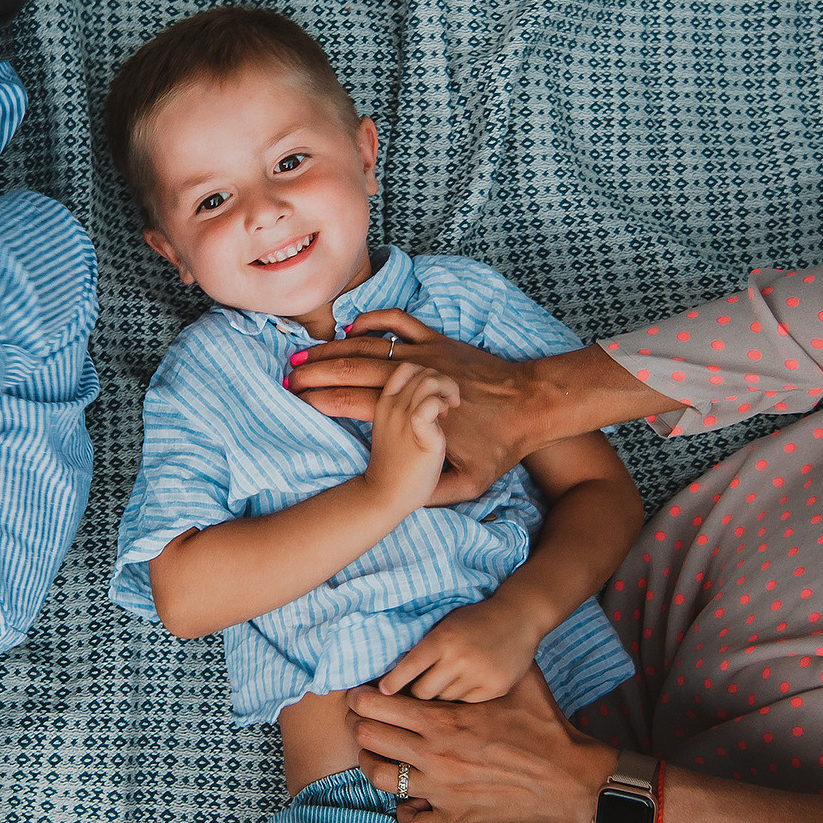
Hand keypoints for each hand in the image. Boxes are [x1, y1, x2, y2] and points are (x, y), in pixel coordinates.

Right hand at [290, 310, 555, 500]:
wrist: (534, 404)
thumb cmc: (501, 445)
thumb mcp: (471, 483)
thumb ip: (435, 494)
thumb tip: (403, 502)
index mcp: (411, 413)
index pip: (352, 402)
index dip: (319, 400)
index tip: (295, 400)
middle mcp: (412, 380)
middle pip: (352, 368)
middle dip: (315, 371)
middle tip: (289, 375)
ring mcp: (426, 355)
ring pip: (370, 345)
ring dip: (334, 347)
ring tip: (307, 352)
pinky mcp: (440, 341)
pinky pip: (401, 323)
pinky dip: (375, 321)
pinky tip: (354, 325)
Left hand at [348, 673, 617, 822]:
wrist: (571, 777)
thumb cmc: (545, 727)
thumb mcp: (519, 682)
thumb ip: (488, 662)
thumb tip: (479, 632)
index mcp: (445, 720)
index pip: (378, 704)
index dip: (362, 698)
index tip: (362, 696)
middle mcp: (436, 755)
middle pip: (369, 738)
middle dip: (361, 726)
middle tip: (365, 722)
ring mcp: (443, 791)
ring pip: (380, 778)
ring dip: (373, 764)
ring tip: (379, 756)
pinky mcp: (456, 819)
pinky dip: (405, 815)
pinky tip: (411, 802)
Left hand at [378, 594, 541, 701]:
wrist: (519, 617)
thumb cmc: (475, 620)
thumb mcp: (445, 625)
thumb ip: (425, 647)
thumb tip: (395, 676)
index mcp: (442, 639)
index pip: (409, 668)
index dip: (393, 682)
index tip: (384, 691)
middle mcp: (459, 659)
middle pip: (423, 693)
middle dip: (417, 693)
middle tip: (418, 689)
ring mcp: (478, 675)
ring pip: (444, 701)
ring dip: (441, 695)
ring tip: (449, 681)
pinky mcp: (495, 688)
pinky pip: (467, 703)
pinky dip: (463, 698)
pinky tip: (469, 683)